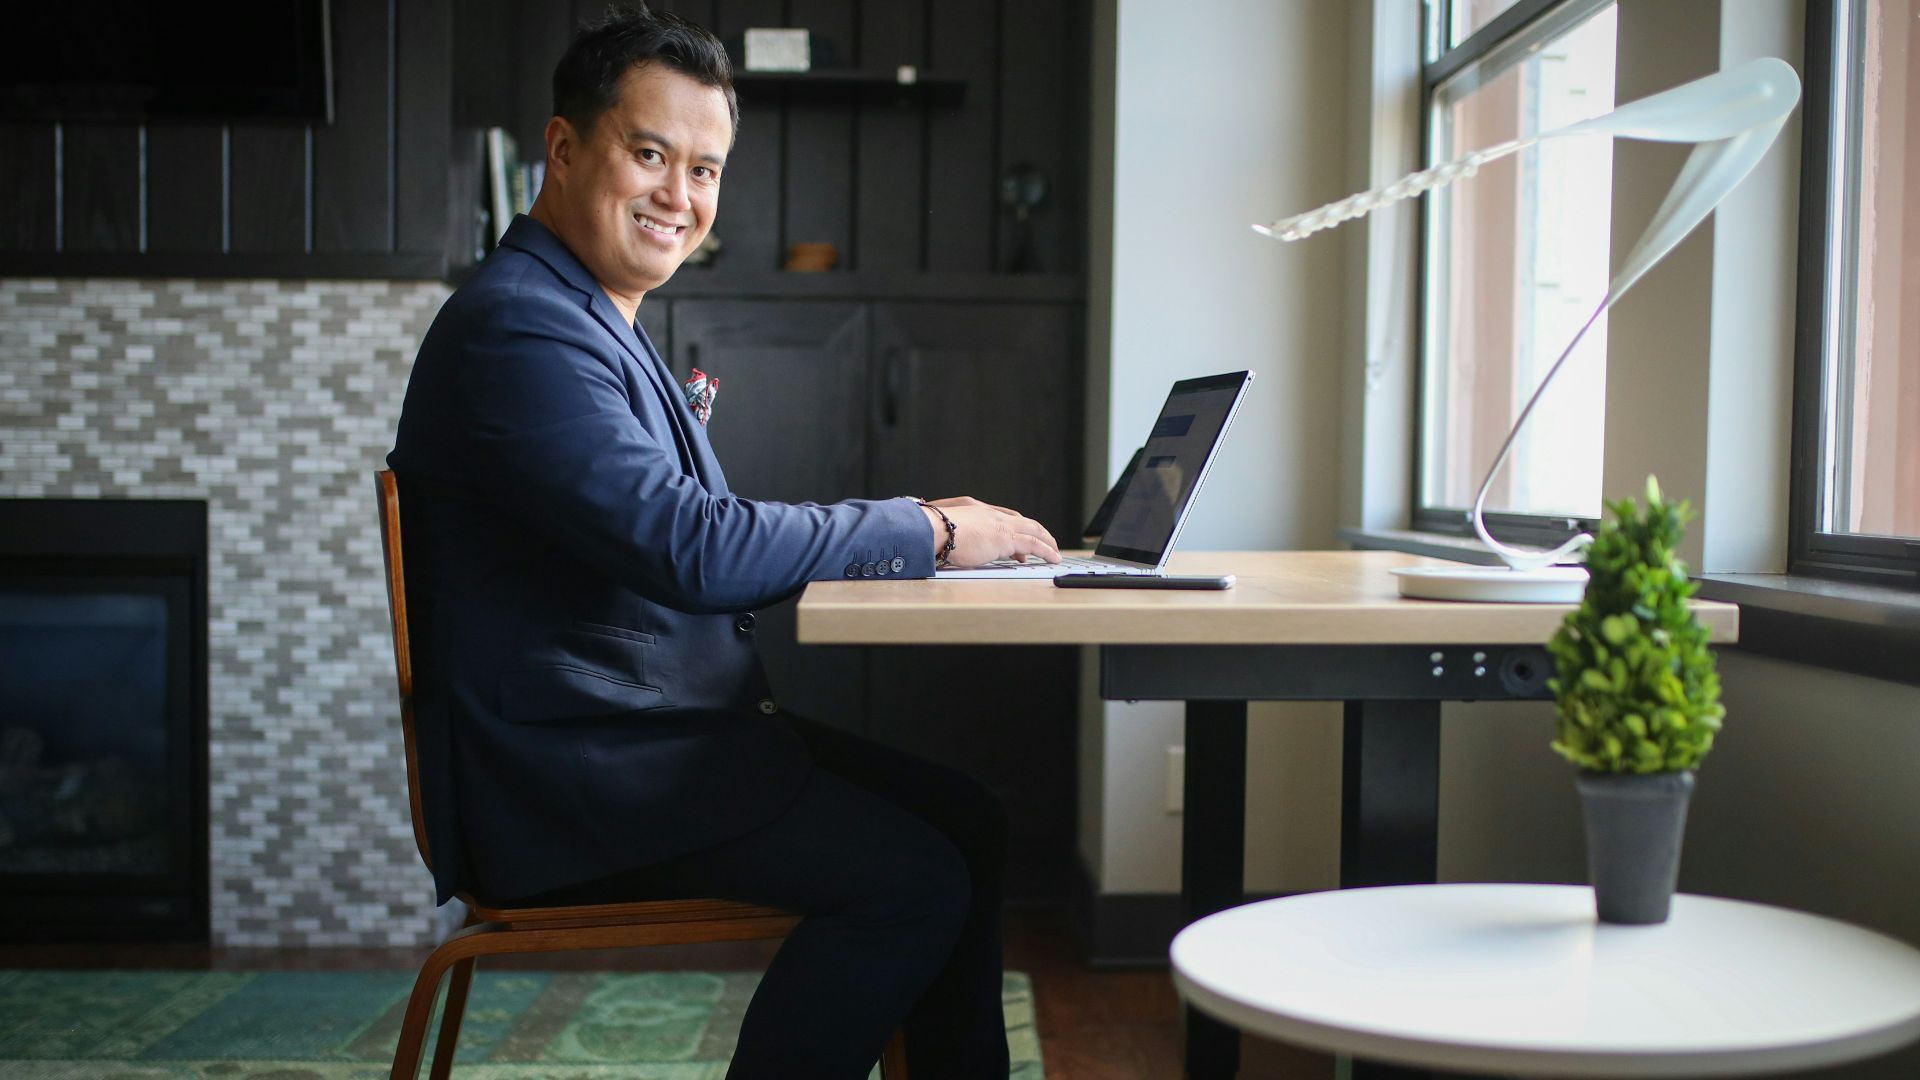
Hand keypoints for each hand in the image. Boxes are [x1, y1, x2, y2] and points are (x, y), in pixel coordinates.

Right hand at [920, 497, 1060, 567]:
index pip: (1000, 516)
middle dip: (1034, 531)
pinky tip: (1053, 557)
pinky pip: (1034, 544)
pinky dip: (1047, 550)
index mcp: (973, 509)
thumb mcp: (938, 531)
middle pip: (1020, 520)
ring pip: (1032, 529)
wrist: (930, 530)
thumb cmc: (927, 532)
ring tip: (1054, 551)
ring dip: (1046, 540)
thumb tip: (942, 546)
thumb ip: (946, 535)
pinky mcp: (1006, 538)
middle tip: (1043, 542)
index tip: (1017, 540)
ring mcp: (999, 524)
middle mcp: (989, 513)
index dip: (1012, 526)